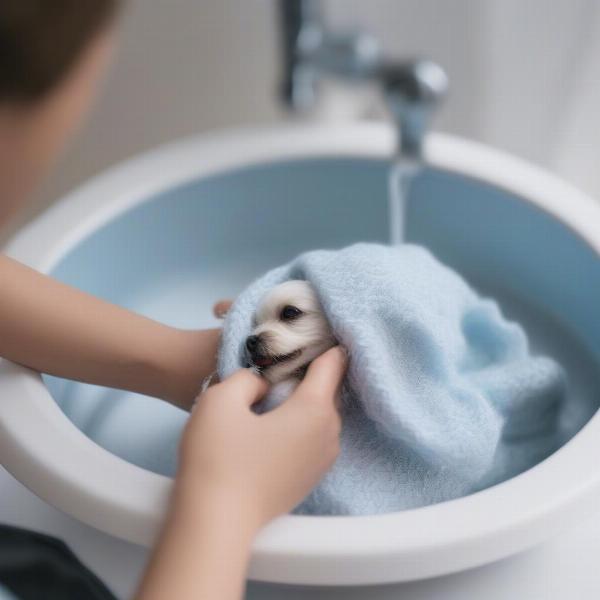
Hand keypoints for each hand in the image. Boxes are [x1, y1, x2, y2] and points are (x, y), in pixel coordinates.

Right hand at [176, 346, 346, 530]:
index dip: (325, 343)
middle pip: (327, 389)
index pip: (333, 363)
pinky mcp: (310, 478)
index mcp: (315, 409)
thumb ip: (249, 378)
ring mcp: (323, 460)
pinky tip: (275, 423)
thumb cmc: (218, 457)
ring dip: (305, 399)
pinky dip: (301, 422)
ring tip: (277, 389)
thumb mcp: (222, 398)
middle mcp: (330, 434)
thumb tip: (265, 385)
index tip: (315, 329)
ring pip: (320, 414)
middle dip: (311, 371)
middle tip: (283, 358)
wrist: (215, 522)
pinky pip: (313, 436)